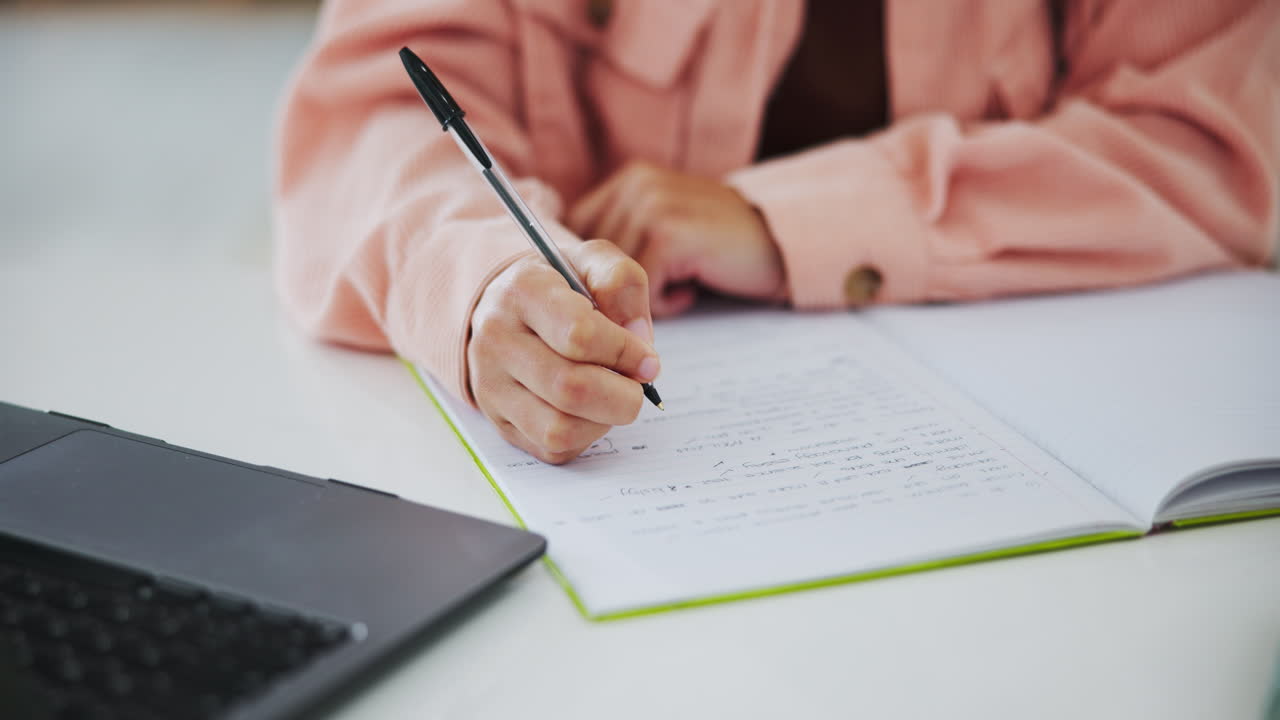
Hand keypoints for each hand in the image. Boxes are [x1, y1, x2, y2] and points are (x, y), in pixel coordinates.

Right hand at [468, 240, 659, 463]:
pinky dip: (585, 436)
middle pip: (571, 389)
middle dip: (623, 395)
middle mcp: (497, 340)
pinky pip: (552, 447)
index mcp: (522, 291)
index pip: (579, 334)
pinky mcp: (499, 421)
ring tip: (612, 395)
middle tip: (636, 384)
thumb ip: (622, 285)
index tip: (647, 359)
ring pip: (559, 427)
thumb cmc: (559, 286)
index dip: (625, 352)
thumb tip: (640, 341)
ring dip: (604, 419)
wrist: (506, 306)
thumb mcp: (592, 262)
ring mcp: (491, 385)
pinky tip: (590, 410)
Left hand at [567, 161, 785, 316]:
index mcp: (627, 180)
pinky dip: (667, 302)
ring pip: (614, 280)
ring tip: (684, 281)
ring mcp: (651, 206)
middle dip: (618, 290)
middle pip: (590, 261)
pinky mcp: (669, 234)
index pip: (576, 237)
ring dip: (647, 297)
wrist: (780, 241)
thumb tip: (568, 282)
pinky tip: (693, 286)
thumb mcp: (664, 227)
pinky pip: (642, 291)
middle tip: (661, 290)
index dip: (592, 274)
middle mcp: (634, 185)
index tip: (621, 290)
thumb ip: (622, 238)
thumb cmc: (720, 245)